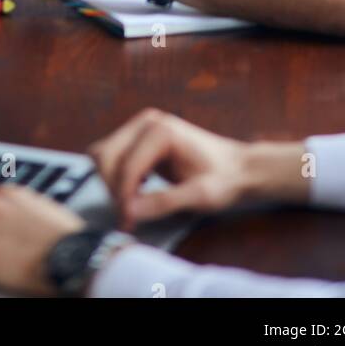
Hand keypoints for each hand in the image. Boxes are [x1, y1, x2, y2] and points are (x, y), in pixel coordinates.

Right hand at [90, 109, 253, 227]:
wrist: (239, 167)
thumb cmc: (224, 180)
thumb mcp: (199, 196)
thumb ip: (163, 202)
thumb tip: (128, 211)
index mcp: (161, 131)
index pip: (126, 166)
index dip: (123, 197)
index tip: (127, 223)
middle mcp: (147, 122)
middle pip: (106, 155)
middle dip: (112, 188)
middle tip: (127, 217)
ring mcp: (142, 126)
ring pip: (105, 154)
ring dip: (111, 182)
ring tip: (130, 207)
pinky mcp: (140, 136)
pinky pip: (114, 155)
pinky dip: (116, 176)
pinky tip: (136, 192)